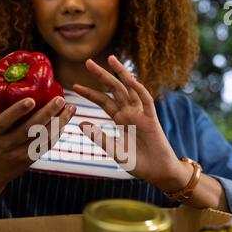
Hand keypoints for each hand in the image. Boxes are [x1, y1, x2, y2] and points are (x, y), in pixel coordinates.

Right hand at [0, 96, 76, 185]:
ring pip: (43, 138)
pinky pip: (47, 145)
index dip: (18, 110)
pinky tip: (65, 121)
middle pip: (30, 129)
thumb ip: (1, 104)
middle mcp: (8, 143)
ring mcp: (20, 153)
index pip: (5, 120)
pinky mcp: (31, 159)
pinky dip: (57, 132)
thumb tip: (15, 80)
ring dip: (59, 123)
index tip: (31, 100)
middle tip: (60, 99)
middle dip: (47, 113)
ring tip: (71, 108)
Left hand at [73, 55, 190, 191]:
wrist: (157, 172)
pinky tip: (130, 79)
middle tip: (87, 62)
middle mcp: (130, 112)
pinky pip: (146, 100)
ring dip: (122, 73)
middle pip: (114, 89)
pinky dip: (139, 89)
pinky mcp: (152, 119)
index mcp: (120, 119)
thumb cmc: (137, 162)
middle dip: (101, 75)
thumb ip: (98, 136)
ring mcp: (141, 113)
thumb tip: (79, 122)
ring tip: (111, 59)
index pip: (102, 101)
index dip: (89, 93)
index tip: (74, 86)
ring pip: (130, 89)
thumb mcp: (113, 149)